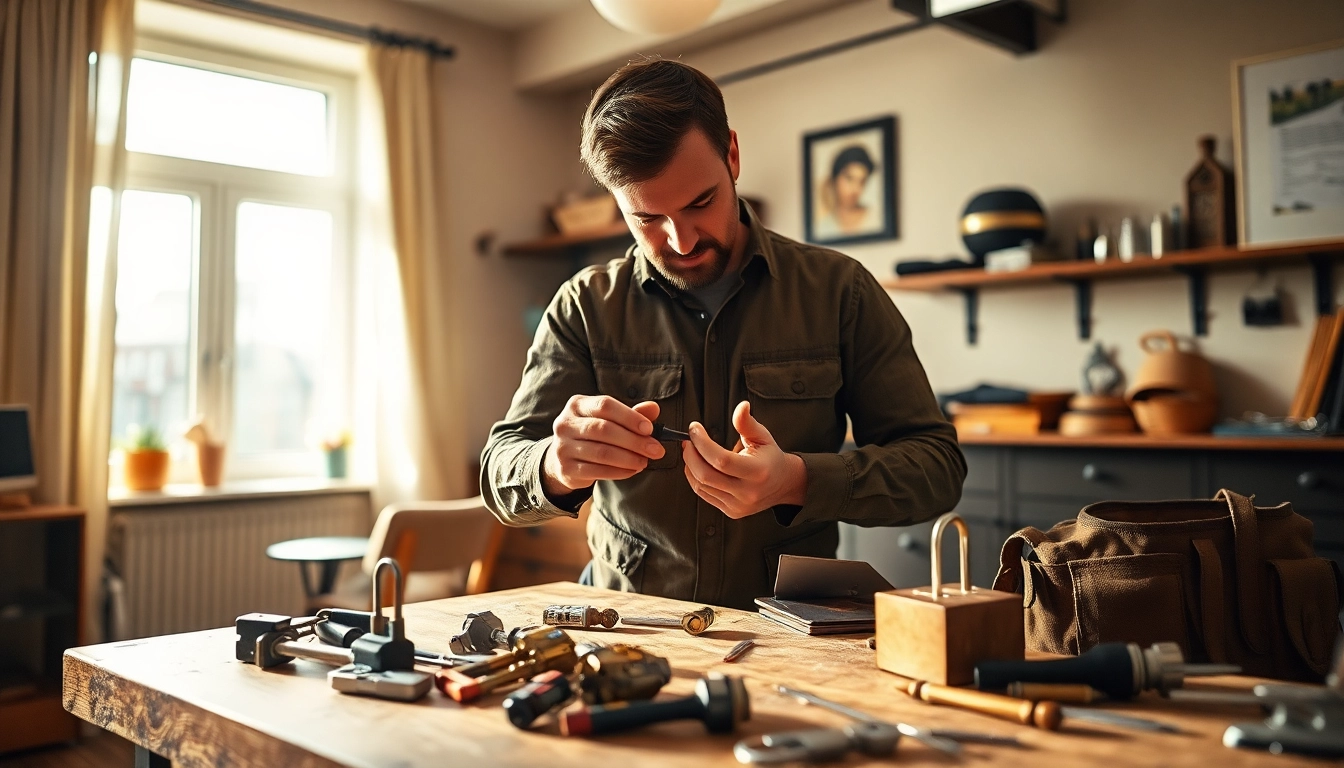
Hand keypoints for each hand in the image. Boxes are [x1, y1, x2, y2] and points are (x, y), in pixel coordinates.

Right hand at [542, 395, 664, 497]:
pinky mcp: (566, 469)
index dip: (629, 416)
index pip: (605, 405)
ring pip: (602, 452)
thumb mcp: (609, 419)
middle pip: (604, 429)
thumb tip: (654, 408)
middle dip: (634, 440)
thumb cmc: (592, 435)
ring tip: (645, 461)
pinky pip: (598, 471)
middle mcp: (565, 424)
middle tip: (655, 450)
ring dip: (629, 458)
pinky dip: (619, 471)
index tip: (649, 429)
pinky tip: (632, 470)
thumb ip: (631, 414)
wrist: (563, 458)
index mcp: (577, 405)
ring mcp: (563, 447)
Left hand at [682, 401, 806, 518]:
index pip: (721, 459)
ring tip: (691, 450)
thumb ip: (747, 422)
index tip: (695, 429)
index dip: (702, 443)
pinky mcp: (731, 511)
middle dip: (690, 455)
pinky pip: (704, 494)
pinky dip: (695, 478)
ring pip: (701, 486)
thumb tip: (741, 406)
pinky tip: (696, 465)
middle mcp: (748, 491)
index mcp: (758, 471)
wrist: (784, 484)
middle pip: (706, 475)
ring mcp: (738, 504)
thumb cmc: (771, 458)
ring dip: (690, 466)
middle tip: (688, 441)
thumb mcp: (762, 436)